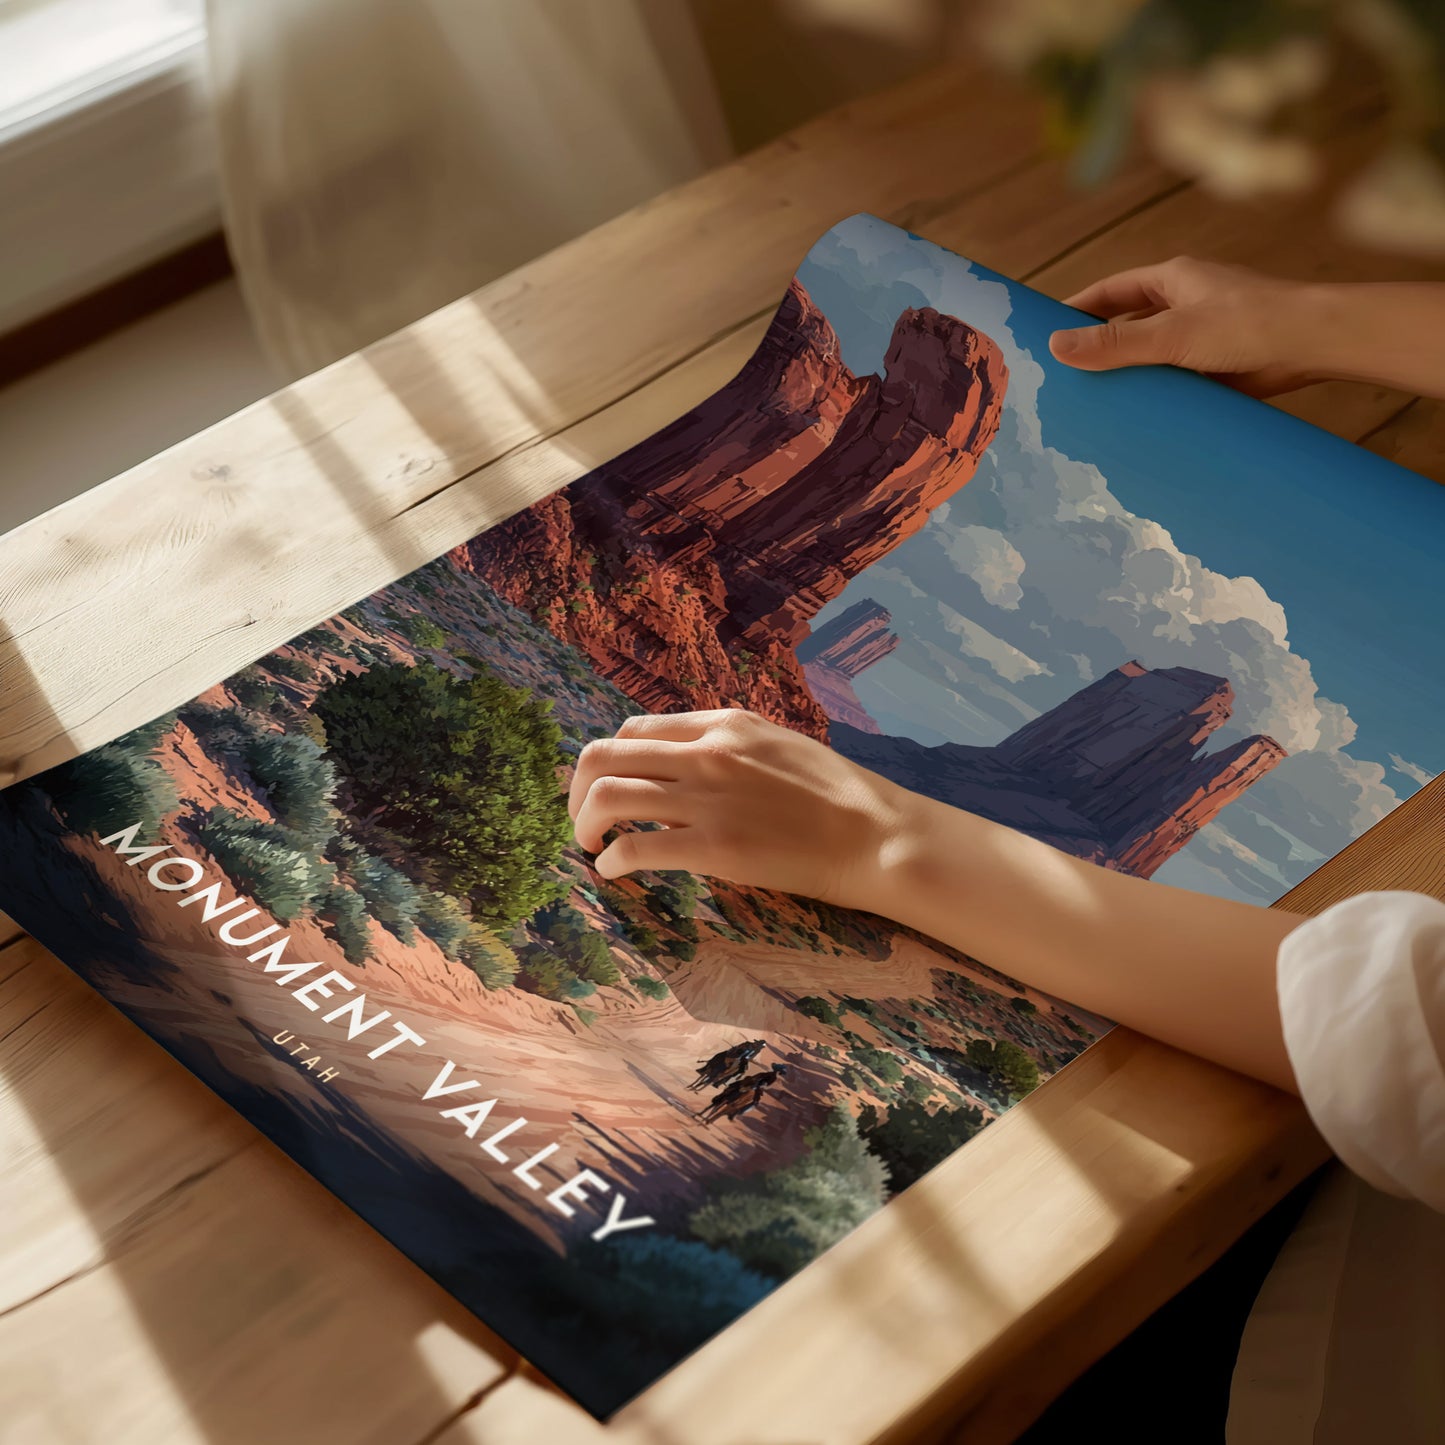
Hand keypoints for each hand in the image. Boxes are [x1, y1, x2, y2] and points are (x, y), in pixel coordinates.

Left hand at [567, 709, 913, 902]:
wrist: (876, 835)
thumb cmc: (837, 796)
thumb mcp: (778, 745)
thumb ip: (728, 747)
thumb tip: (684, 766)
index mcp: (722, 724)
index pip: (634, 729)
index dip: (608, 760)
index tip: (606, 787)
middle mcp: (706, 752)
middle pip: (604, 756)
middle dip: (577, 790)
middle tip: (582, 820)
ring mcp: (707, 799)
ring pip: (606, 796)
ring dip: (584, 824)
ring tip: (590, 846)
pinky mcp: (713, 847)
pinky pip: (635, 847)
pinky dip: (611, 860)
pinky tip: (614, 871)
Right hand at [1048, 256, 1320, 396]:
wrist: (1314, 345)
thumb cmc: (1248, 323)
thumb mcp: (1171, 334)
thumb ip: (1115, 343)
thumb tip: (1055, 346)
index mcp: (1173, 280)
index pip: (1111, 291)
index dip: (1078, 309)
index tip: (1046, 331)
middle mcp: (1186, 304)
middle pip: (1129, 324)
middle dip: (1099, 347)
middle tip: (1062, 376)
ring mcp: (1203, 337)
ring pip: (1152, 356)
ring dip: (1129, 376)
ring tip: (1092, 405)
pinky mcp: (1218, 367)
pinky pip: (1175, 381)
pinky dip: (1156, 396)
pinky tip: (1136, 419)